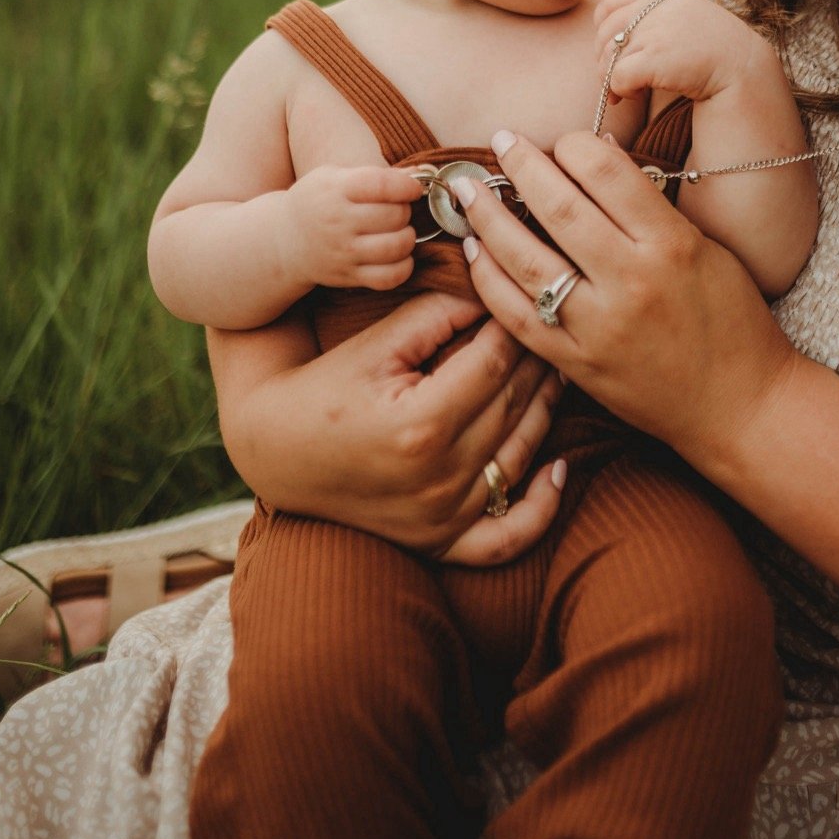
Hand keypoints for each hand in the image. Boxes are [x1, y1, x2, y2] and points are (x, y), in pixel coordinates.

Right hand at [210, 291, 567, 562]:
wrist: (278, 451)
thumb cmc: (327, 385)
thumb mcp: (378, 341)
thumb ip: (440, 313)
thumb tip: (496, 296)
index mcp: (422, 424)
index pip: (496, 363)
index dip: (515, 326)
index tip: (523, 299)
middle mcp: (439, 479)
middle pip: (514, 405)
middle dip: (536, 359)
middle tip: (549, 326)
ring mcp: (442, 518)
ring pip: (521, 455)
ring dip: (547, 409)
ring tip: (555, 371)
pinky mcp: (440, 542)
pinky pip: (508, 539)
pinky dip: (542, 509)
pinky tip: (559, 469)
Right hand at [281, 162, 421, 289]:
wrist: (284, 240)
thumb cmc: (317, 200)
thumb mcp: (336, 177)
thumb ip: (377, 175)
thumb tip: (420, 174)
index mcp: (336, 190)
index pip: (381, 185)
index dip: (407, 186)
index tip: (412, 189)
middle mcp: (338, 222)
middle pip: (394, 216)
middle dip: (405, 210)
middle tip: (397, 209)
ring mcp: (343, 252)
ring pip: (396, 246)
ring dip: (407, 237)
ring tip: (399, 231)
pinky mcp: (348, 276)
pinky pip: (388, 277)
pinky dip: (404, 267)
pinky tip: (399, 256)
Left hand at [455, 130, 797, 471]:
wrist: (739, 406)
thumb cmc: (732, 320)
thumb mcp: (707, 249)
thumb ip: (651, 208)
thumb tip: (597, 158)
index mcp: (671, 245)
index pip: (607, 173)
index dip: (575, 145)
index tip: (561, 139)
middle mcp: (631, 282)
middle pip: (559, 207)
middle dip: (521, 165)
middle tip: (501, 138)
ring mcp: (598, 326)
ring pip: (525, 259)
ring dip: (487, 217)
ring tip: (467, 190)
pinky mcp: (575, 363)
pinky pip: (515, 316)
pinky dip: (487, 278)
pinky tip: (473, 250)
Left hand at [594, 0, 776, 106]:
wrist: (745, 72)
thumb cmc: (717, 53)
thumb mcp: (689, 20)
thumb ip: (660, 17)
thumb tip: (615, 37)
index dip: (605, 23)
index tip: (615, 46)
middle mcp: (657, 8)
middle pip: (605, 30)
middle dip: (603, 58)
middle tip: (616, 78)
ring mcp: (655, 31)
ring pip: (607, 57)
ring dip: (611, 78)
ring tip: (630, 89)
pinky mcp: (654, 58)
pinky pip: (616, 76)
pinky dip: (620, 90)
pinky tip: (637, 94)